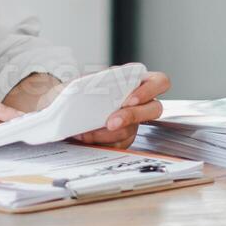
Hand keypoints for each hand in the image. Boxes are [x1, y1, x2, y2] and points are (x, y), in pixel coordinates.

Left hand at [43, 67, 171, 149]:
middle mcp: (139, 103)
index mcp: (136, 81)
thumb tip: (90, 87)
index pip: (160, 82)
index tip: (129, 99)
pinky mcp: (123, 139)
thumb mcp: (85, 80)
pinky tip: (86, 137)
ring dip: (108, 133)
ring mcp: (133, 123)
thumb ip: (94, 80)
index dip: (149, 91)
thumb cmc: (79, 90)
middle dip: (131, 116)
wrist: (66, 107)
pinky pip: (119, 145)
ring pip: (132, 131)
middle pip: (155, 109)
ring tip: (87, 131)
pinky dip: (100, 142)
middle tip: (111, 122)